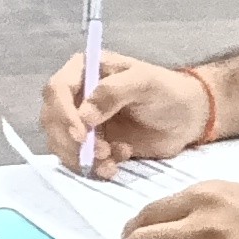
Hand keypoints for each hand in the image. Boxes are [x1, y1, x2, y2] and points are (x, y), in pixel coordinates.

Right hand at [41, 52, 217, 173]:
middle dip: (72, 141)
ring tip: (113, 159)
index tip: (81, 134)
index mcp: (84, 70)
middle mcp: (76, 95)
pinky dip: (93, 168)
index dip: (63, 114)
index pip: (57, 90)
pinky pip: (78, 160)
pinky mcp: (91, 145)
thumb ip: (114, 92)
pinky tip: (116, 164)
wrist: (187, 117)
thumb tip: (85, 115)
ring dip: (82, 158)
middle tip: (101, 152)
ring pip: (61, 144)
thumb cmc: (167, 91)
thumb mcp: (144, 82)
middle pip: (52, 120)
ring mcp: (81, 122)